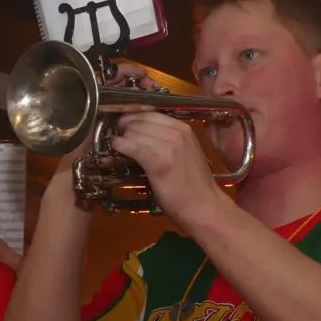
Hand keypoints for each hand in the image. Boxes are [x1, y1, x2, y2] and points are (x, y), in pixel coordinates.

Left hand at [109, 110, 227, 228]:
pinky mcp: (157, 162)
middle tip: (119, 134)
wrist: (203, 206)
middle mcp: (177, 133)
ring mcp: (168, 146)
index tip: (125, 123)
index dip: (134, 117)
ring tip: (117, 144)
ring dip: (122, 137)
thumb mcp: (186, 153)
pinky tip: (116, 148)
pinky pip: (131, 146)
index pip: (152, 113)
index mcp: (184, 129)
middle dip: (126, 126)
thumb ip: (169, 140)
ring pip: (134, 131)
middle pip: (141, 120)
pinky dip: (120, 145)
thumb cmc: (194, 185)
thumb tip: (145, 134)